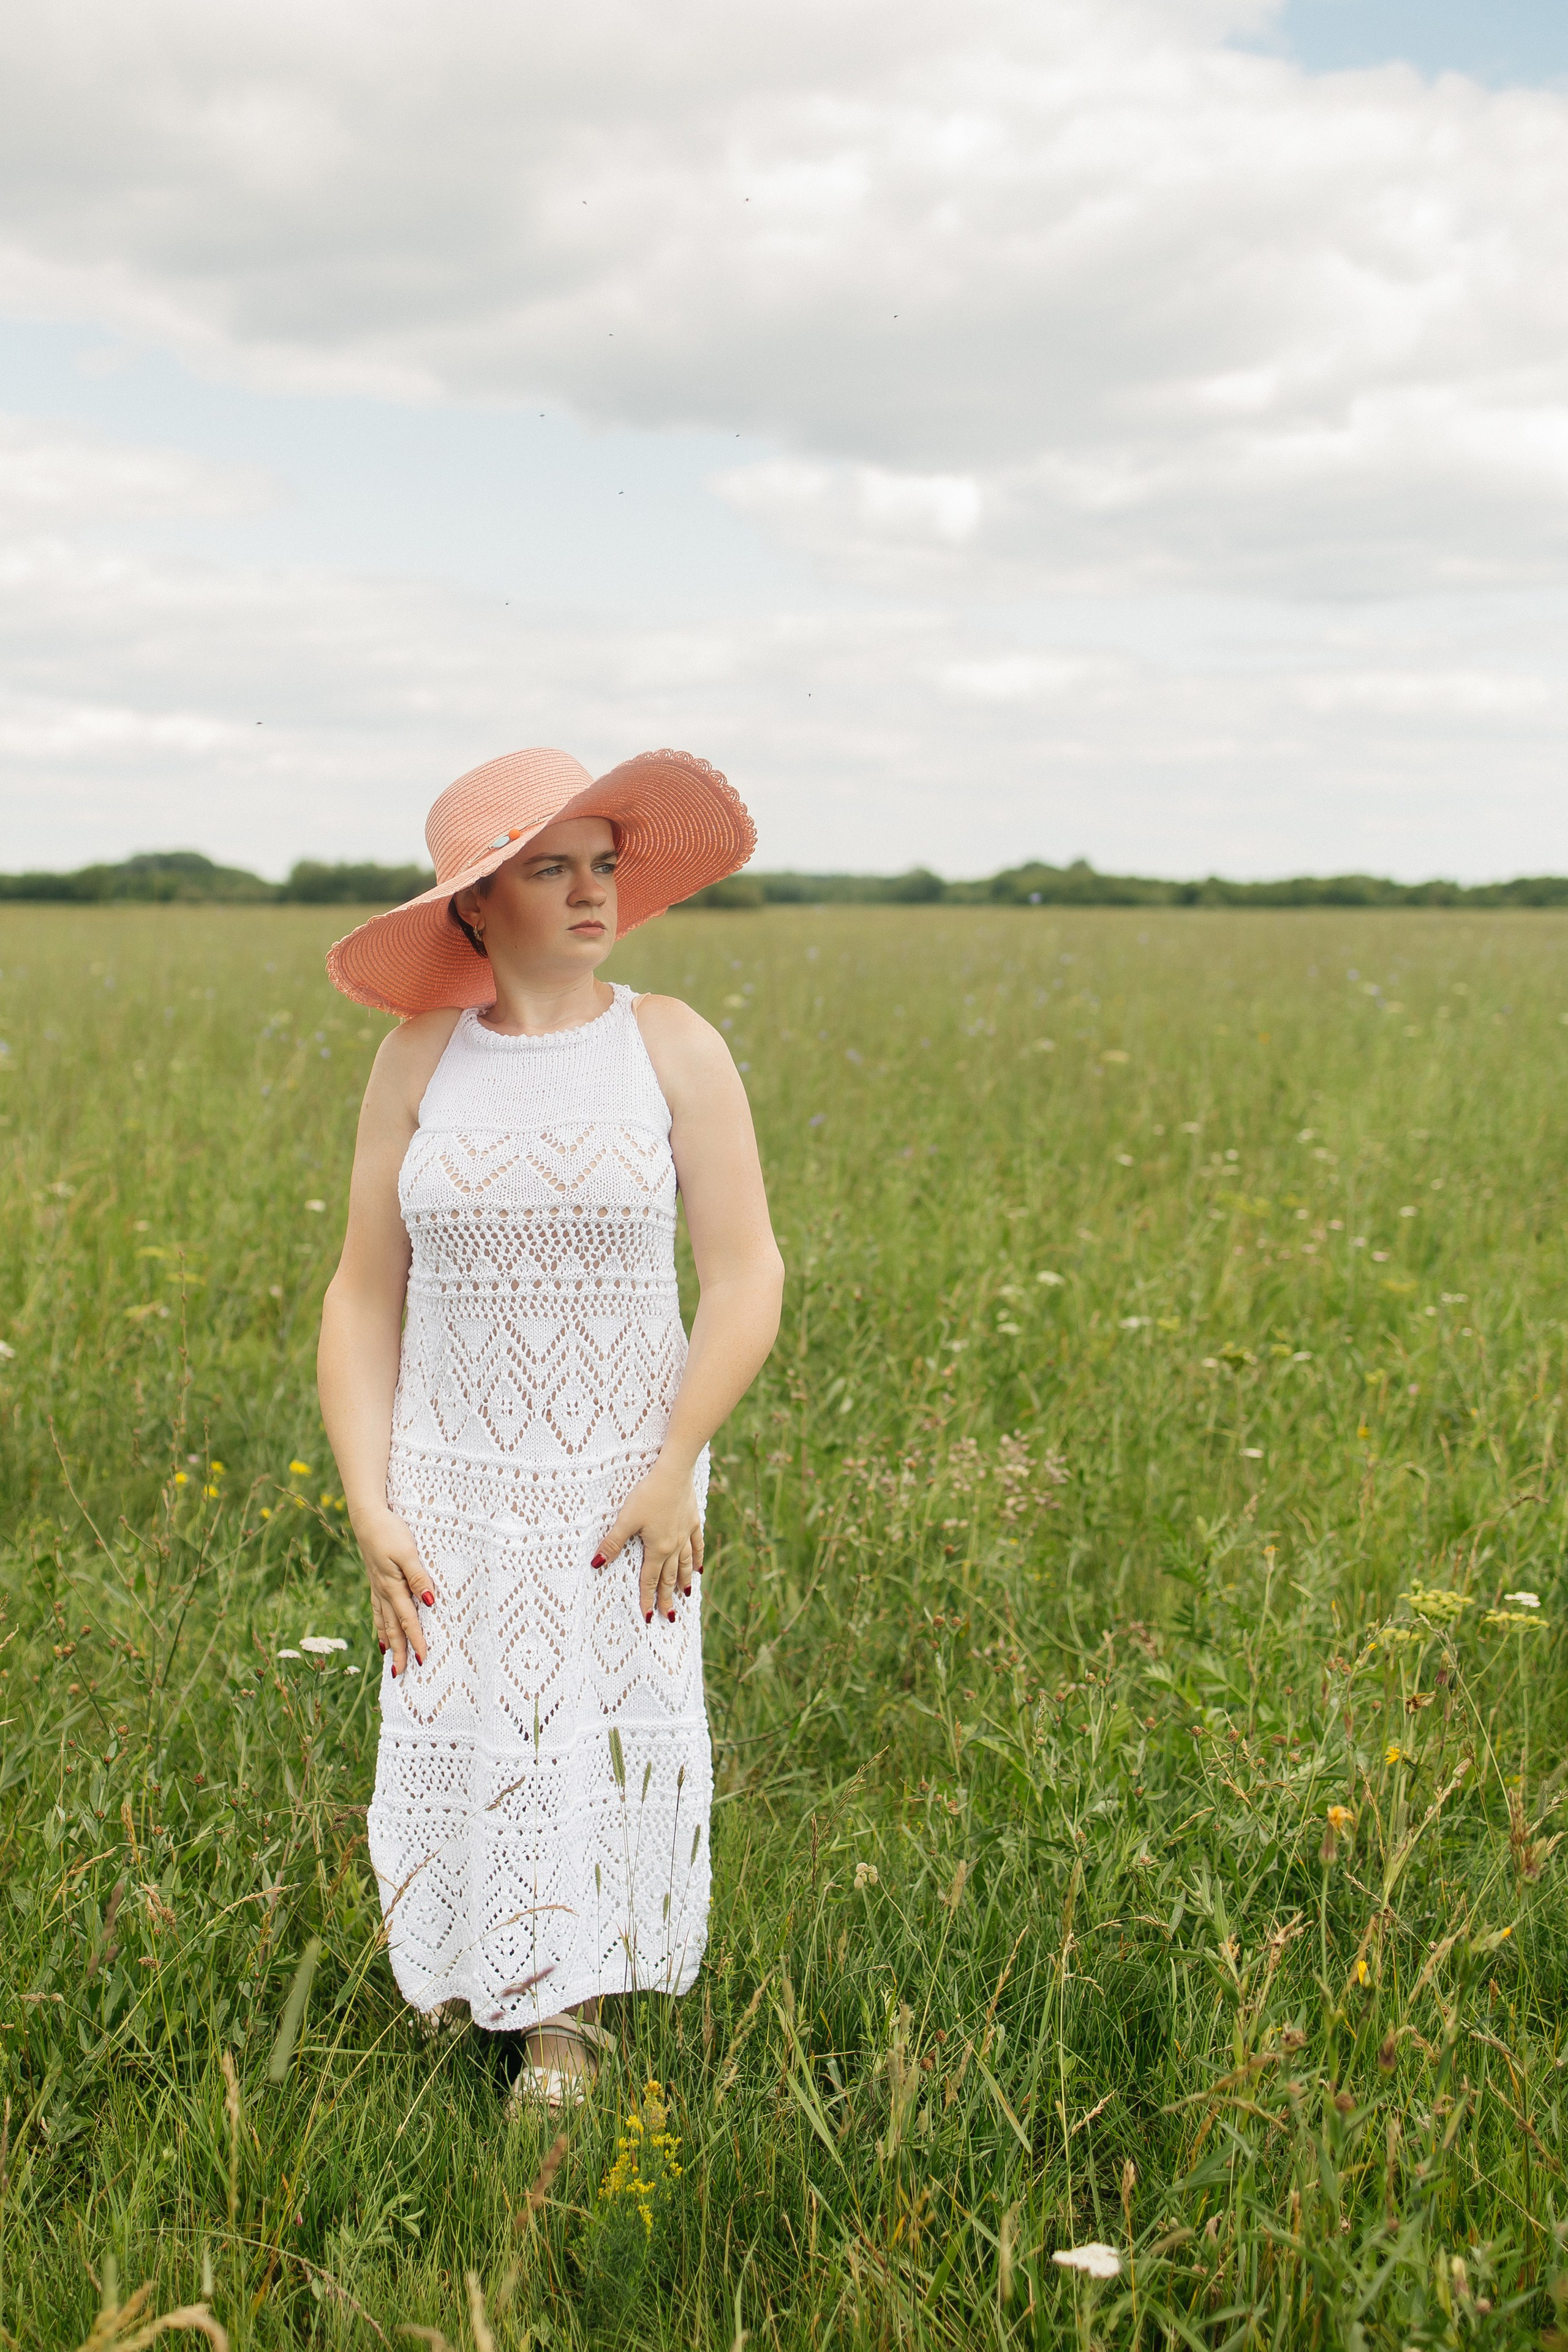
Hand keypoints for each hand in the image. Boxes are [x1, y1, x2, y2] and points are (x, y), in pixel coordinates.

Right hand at [354, 1507, 434, 1674]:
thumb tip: (430, 1603)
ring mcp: (378, 1588)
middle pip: (393, 1628)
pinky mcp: (376, 1581)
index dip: (416, 1642)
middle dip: (399, 1652)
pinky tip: (381, 1634)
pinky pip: (378, 1611)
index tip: (423, 1661)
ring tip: (391, 1662)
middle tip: (401, 1675)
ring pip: (384, 1622)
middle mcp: (384, 1592)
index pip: (408, 1621)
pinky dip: (380, 1627)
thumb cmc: (390, 1532)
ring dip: (389, 1643)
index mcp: (393, 1587)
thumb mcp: (408, 1552)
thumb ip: (419, 1577)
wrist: (368, 1518)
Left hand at [593, 1463, 702, 1623]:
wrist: (675, 1472)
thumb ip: (613, 1543)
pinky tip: (699, 1569)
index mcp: (657, 1549)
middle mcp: (674, 1546)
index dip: (647, 1599)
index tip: (648, 1617)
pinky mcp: (693, 1522)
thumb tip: (596, 1564)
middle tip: (668, 1616)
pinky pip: (696, 1546)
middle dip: (667, 1598)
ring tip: (685, 1596)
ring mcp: (685, 1534)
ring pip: (685, 1565)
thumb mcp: (626, 1519)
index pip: (650, 1580)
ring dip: (683, 1582)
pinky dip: (697, 1559)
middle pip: (669, 1578)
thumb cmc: (648, 1494)